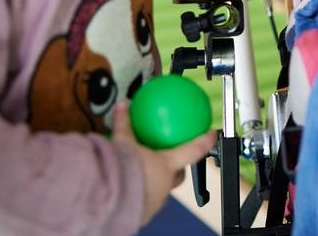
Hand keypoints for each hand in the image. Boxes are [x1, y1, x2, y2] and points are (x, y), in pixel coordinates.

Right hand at [111, 102, 216, 225]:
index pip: (193, 151)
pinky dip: (143, 193)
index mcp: (165, 166)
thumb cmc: (119, 173)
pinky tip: (132, 188)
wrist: (105, 201)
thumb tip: (123, 106)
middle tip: (172, 159)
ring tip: (148, 174)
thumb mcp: (121, 143)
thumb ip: (124, 124)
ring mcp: (156, 200)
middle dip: (178, 167)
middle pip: (179, 175)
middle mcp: (165, 184)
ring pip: (163, 189)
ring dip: (159, 181)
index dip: (205, 141)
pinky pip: (147, 201)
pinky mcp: (143, 212)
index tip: (212, 134)